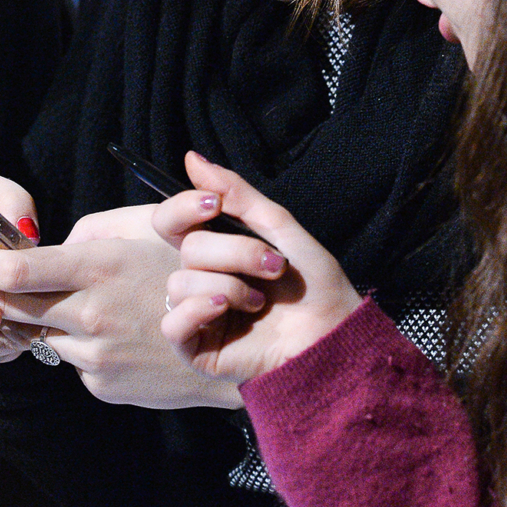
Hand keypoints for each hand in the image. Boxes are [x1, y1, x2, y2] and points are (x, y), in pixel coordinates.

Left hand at [0, 205, 242, 408]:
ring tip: (82, 303)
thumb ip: (94, 231)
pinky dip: (81, 343)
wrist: (243, 343)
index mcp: (101, 269)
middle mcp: (91, 316)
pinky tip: (117, 332)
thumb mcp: (153, 229)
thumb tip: (52, 244)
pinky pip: (74, 359)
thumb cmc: (197, 271)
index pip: (15, 271)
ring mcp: (95, 357)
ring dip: (46, 319)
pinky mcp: (101, 385)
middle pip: (9, 306)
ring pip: (43, 334)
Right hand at [154, 153, 362, 384]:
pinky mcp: (196, 348)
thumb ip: (237, 194)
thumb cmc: (313, 283)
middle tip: (273, 266)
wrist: (334, 333)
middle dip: (234, 253)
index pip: (172, 221)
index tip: (215, 205)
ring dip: (229, 285)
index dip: (183, 207)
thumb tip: (192, 158)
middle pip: (188, 249)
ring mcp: (197, 314)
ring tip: (260, 301)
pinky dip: (198, 310)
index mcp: (216, 249)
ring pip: (179, 283)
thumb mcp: (278, 228)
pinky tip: (228, 310)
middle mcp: (202, 278)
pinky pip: (172, 323)